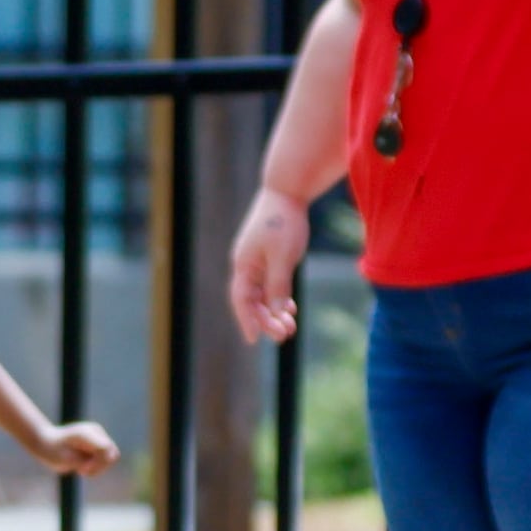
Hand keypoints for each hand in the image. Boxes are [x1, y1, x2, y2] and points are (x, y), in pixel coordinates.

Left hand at [30, 419, 120, 478]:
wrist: (45, 445)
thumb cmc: (53, 450)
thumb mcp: (69, 455)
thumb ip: (86, 457)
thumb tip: (113, 455)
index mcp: (91, 432)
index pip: (107, 450)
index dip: (98, 463)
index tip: (82, 469)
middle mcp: (97, 434)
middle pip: (113, 454)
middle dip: (99, 466)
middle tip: (82, 470)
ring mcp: (98, 440)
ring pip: (111, 459)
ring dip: (97, 469)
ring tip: (81, 469)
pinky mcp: (96, 448)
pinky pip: (104, 464)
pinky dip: (95, 470)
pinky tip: (81, 469)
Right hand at [225, 186, 311, 342]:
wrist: (287, 191)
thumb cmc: (283, 222)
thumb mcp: (283, 257)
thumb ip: (278, 286)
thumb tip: (274, 313)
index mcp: (244, 264)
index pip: (241, 299)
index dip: (246, 320)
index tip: (254, 340)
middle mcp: (246, 264)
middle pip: (251, 300)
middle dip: (266, 319)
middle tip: (284, 334)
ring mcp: (257, 259)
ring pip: (261, 293)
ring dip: (273, 310)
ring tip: (290, 325)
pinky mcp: (268, 255)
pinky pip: (270, 283)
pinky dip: (278, 297)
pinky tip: (290, 307)